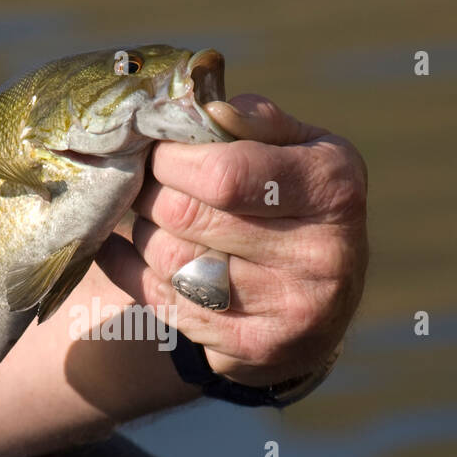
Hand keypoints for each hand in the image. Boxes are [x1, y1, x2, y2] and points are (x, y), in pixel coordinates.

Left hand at [98, 93, 368, 388]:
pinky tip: (124, 248)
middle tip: (140, 179)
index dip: (171, 158)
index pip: (224, 172)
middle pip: (187, 216)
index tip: (155, 148)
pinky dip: (130, 270)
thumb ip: (255, 122)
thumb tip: (205, 107)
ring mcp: (289, 309)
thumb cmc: (297, 204)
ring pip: (170, 261)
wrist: (319, 309)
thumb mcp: (299, 150)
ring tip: (147, 215)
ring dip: (142, 232)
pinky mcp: (255, 349)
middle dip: (149, 192)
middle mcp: (321, 254)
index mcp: (332, 188)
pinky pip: (163, 302)